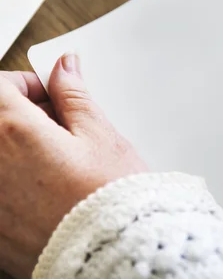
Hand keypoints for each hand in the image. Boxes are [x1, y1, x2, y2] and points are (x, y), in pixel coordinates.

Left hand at [0, 53, 146, 277]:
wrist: (112, 252)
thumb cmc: (111, 196)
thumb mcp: (100, 135)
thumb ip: (74, 96)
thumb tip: (64, 69)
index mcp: (14, 132)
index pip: (0, 85)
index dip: (28, 84)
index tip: (51, 95)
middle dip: (22, 115)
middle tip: (59, 127)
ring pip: (0, 152)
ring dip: (19, 146)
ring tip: (57, 161)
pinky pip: (2, 185)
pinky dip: (17, 179)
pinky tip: (48, 189)